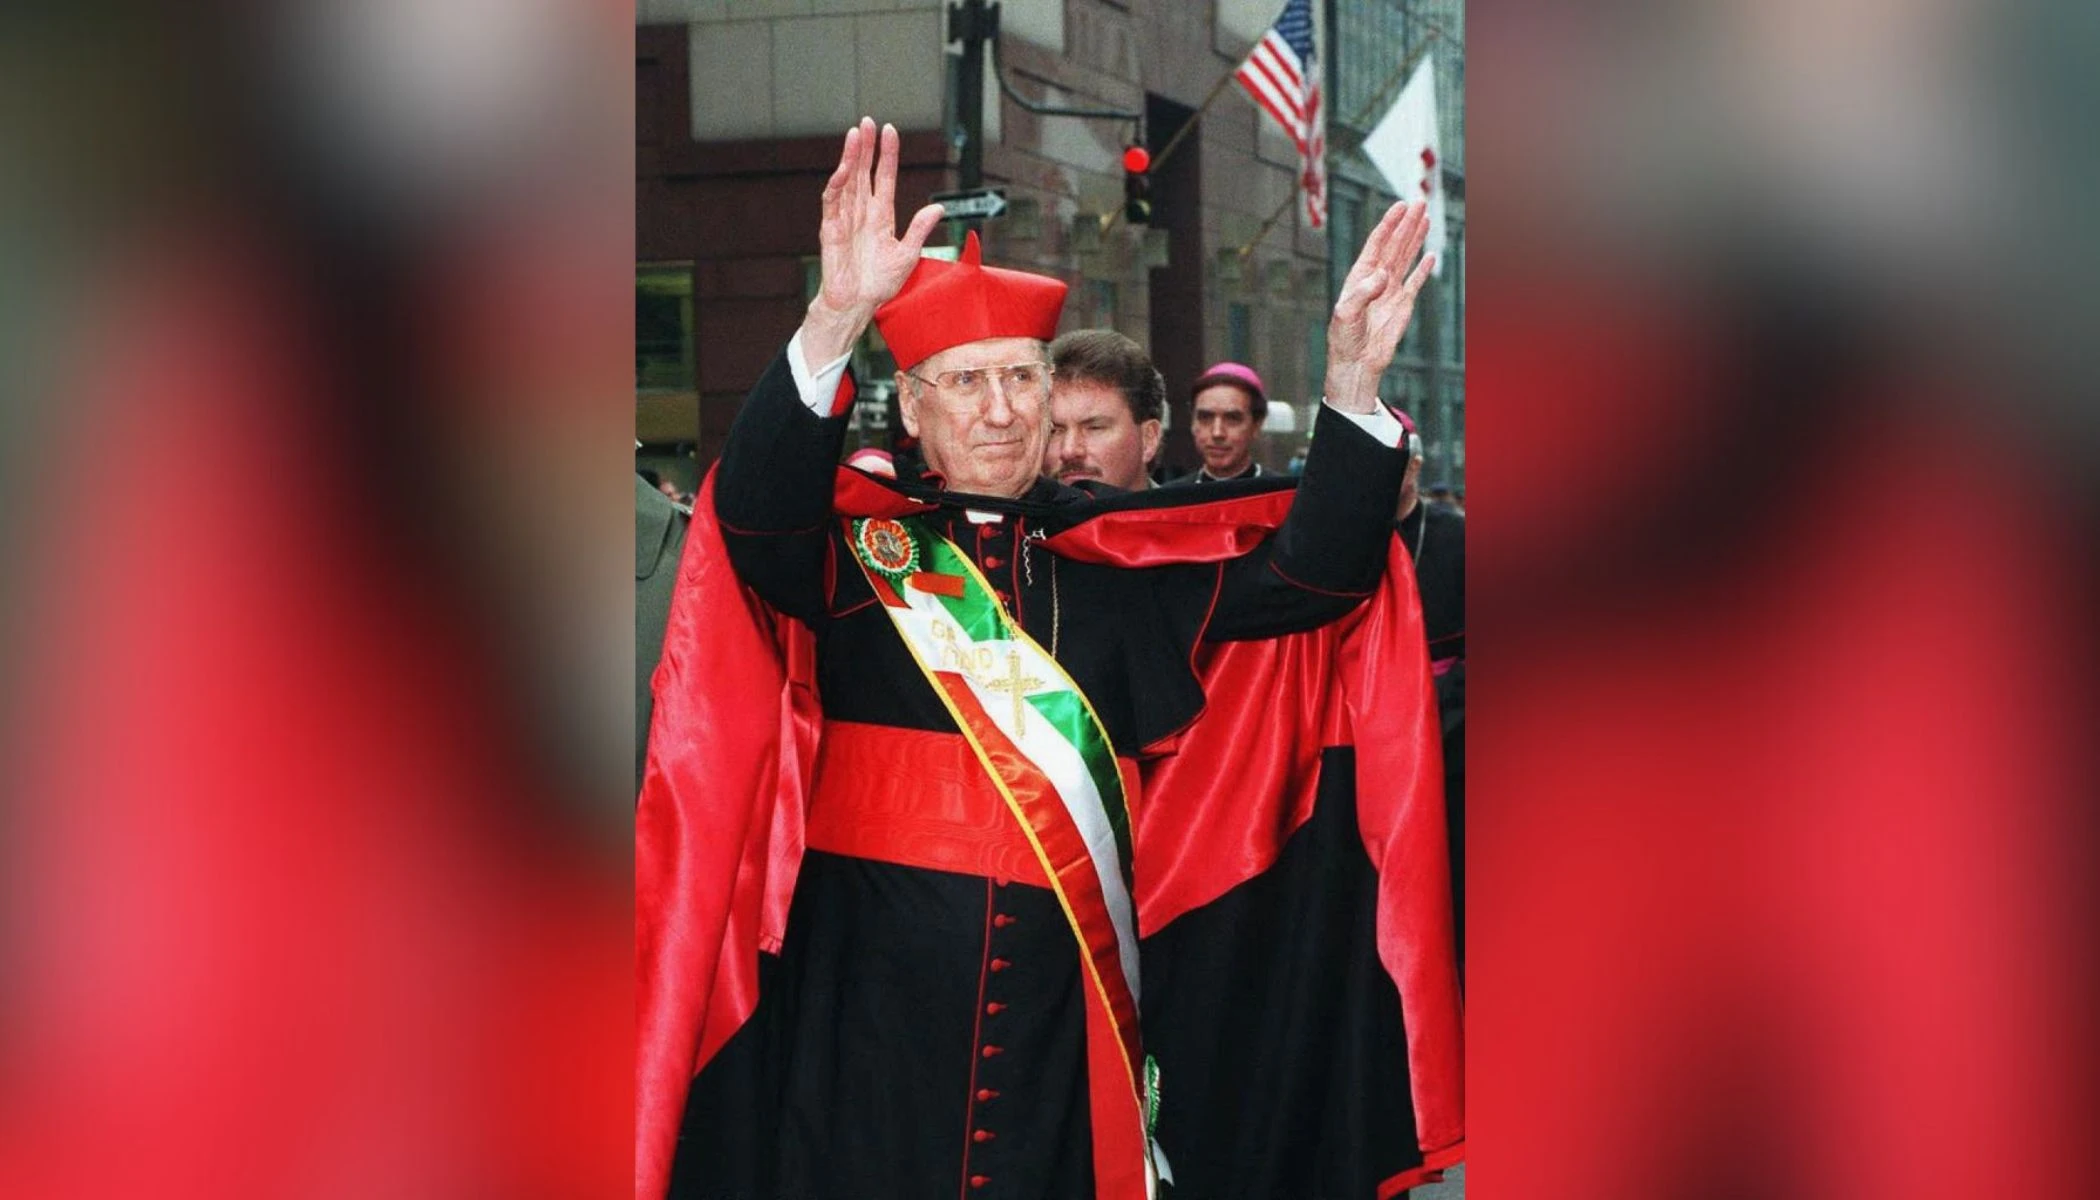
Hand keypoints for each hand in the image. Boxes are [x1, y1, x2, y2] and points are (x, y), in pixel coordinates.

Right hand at [801, 117, 944, 366]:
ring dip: (851, 157)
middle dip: (866, 147)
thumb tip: (939, 207)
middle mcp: (862, 212)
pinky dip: (837, 185)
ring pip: (848, 181)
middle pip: (863, 172)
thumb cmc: (879, 284)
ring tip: (855, 134)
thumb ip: (920, 229)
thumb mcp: (907, 255)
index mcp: (881, 216)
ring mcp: (846, 218)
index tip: (890, 131)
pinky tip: (843, 168)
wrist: (858, 305)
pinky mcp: (832, 229)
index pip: (885, 178)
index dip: (887, 155)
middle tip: (868, 122)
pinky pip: (833, 202)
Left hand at [1323, 201, 1435, 413]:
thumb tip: (1383, 274)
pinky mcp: (1402, 305)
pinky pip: (1415, 282)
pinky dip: (1423, 269)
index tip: (1401, 206)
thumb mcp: (1346, 312)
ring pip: (1406, 258)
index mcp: (1359, 276)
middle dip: (1407, 224)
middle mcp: (1375, 279)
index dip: (1389, 224)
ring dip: (1415, 238)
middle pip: (1394, 245)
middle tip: (1420, 203)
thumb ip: (1364, 291)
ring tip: (1425, 218)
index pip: (1377, 243)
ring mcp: (1390, 291)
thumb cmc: (1344, 338)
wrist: (1356, 363)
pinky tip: (1430, 254)